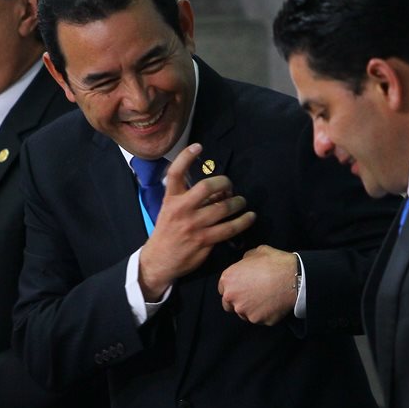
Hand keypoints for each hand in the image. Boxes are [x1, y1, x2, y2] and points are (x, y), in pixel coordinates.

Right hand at [138, 143, 255, 300]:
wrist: (159, 261)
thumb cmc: (167, 233)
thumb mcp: (169, 211)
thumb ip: (188, 198)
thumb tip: (217, 190)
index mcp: (171, 200)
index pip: (175, 173)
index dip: (186, 157)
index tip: (198, 146)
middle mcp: (182, 210)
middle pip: (207, 187)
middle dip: (224, 183)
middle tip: (230, 186)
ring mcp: (194, 226)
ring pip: (222, 208)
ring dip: (237, 203)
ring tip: (242, 202)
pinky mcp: (204, 241)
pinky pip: (229, 228)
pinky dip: (243, 221)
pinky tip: (249, 217)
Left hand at [218, 245, 297, 324]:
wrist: (294, 277)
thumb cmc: (275, 263)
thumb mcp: (257, 252)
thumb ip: (245, 260)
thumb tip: (245, 263)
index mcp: (228, 279)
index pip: (222, 289)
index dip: (233, 287)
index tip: (241, 286)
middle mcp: (232, 297)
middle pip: (229, 305)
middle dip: (238, 301)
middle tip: (252, 295)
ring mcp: (245, 311)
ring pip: (244, 314)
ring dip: (251, 308)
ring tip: (265, 298)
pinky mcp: (259, 320)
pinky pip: (260, 319)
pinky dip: (265, 314)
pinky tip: (273, 304)